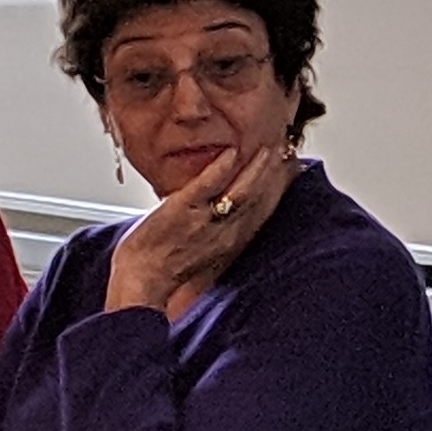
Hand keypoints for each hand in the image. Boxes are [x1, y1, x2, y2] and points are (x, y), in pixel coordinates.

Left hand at [104, 144, 297, 318]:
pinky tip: (231, 152)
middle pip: (259, 198)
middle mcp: (226, 232)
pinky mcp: (184, 209)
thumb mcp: (203, 255)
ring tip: (267, 149)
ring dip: (258, 168)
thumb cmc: (165, 271)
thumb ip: (218, 234)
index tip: (288, 170)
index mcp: (231, 242)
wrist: (142, 282)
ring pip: (242, 191)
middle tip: (284, 151)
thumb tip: (222, 214)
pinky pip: (209, 185)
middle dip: (274, 174)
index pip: (263, 211)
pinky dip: (222, 168)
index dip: (278, 189)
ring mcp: (206, 220)